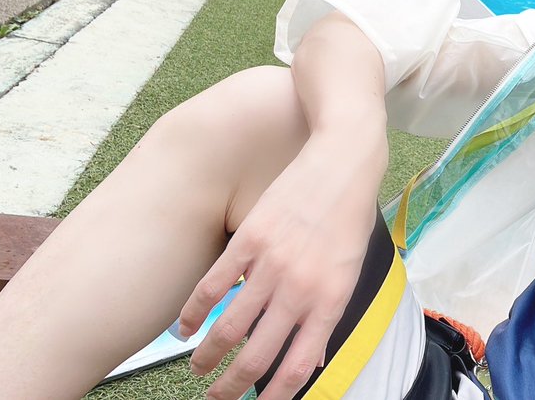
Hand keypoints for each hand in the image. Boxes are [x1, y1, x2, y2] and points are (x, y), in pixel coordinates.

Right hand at [178, 134, 383, 399]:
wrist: (342, 158)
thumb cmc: (349, 215)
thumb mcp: (351, 270)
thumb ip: (327, 314)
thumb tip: (310, 359)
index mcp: (330, 299)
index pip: (298, 364)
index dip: (276, 395)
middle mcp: (300, 289)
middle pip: (257, 356)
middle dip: (232, 387)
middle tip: (216, 399)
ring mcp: (271, 265)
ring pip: (228, 327)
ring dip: (207, 357)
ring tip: (198, 370)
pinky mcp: (248, 240)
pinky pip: (212, 287)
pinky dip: (192, 314)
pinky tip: (183, 329)